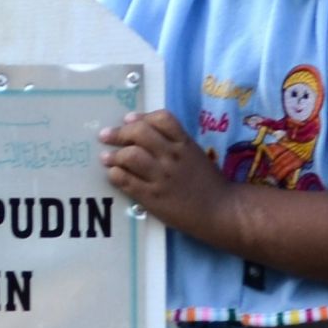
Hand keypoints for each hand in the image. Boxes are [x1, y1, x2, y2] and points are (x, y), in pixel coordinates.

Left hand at [99, 110, 231, 237]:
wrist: (221, 211)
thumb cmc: (208, 183)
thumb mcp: (195, 154)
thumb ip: (175, 143)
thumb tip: (146, 132)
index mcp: (185, 143)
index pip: (162, 118)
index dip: (141, 116)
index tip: (128, 119)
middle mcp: (172, 156)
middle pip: (140, 133)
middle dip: (119, 132)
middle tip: (106, 136)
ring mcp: (162, 177)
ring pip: (130, 156)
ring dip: (114, 155)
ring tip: (106, 158)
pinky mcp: (153, 197)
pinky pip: (127, 181)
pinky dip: (116, 174)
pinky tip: (113, 174)